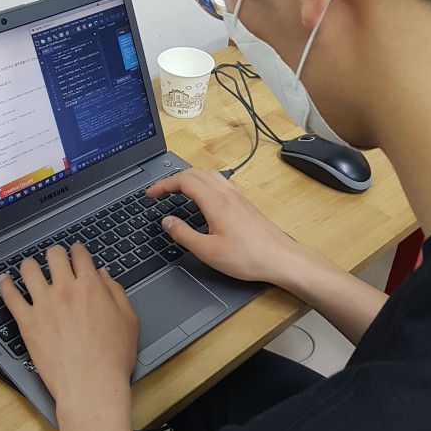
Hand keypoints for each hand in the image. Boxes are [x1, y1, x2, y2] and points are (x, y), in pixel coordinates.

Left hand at [0, 243, 138, 405]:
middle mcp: (65, 289)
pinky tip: (4, 280)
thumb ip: (116, 291)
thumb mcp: (128, 319)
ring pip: (29, 270)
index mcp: (91, 286)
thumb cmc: (112, 357)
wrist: (91, 385)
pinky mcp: (27, 322)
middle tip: (55, 257)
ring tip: (30, 267)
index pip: (80, 256)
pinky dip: (5, 285)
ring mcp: (43, 304)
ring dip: (30, 265)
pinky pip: (10, 297)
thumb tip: (104, 275)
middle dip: (55, 253)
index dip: (78, 250)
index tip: (76, 251)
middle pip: (54, 256)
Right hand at [146, 168, 297, 283]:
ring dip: (189, 178)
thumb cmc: (248, 257)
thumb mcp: (208, 251)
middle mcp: (226, 193)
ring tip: (177, 190)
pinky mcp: (244, 202)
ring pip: (208, 175)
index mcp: (215, 202)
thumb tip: (167, 221)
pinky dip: (203, 182)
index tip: (150, 194)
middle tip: (159, 192)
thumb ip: (184, 234)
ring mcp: (237, 196)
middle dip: (173, 179)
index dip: (163, 185)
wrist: (280, 258)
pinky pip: (219, 182)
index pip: (183, 181)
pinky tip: (203, 197)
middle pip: (195, 172)